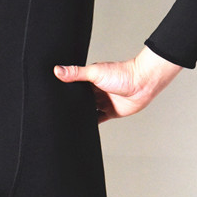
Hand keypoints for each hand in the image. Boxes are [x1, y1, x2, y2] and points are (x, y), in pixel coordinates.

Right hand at [53, 45, 181, 123]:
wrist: (142, 84)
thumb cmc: (122, 73)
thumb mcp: (94, 72)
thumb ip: (76, 73)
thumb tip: (57, 70)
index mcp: (91, 79)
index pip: (74, 86)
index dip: (65, 91)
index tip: (53, 96)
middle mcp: (96, 91)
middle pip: (80, 100)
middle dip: (73, 104)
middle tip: (59, 111)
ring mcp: (104, 102)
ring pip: (88, 111)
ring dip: (82, 115)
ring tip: (69, 120)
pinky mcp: (111, 112)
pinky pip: (99, 119)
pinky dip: (92, 123)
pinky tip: (84, 126)